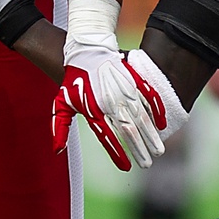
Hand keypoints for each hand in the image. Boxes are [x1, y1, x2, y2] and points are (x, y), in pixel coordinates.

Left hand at [54, 49, 185, 170]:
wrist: (85, 50)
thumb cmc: (73, 80)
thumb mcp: (61, 103)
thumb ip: (60, 128)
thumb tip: (57, 150)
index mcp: (94, 111)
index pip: (107, 137)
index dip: (117, 153)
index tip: (126, 167)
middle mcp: (111, 103)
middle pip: (128, 131)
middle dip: (139, 149)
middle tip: (147, 164)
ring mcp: (124, 91)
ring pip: (141, 118)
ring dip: (151, 136)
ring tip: (159, 150)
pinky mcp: (134, 80)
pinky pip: (149, 98)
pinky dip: (156, 111)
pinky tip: (162, 124)